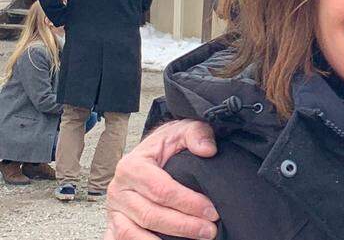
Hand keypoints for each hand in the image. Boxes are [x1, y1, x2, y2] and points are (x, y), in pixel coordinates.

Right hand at [105, 120, 218, 239]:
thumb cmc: (167, 144)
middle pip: (150, 215)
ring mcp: (114, 209)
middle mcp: (118, 189)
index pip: (162, 190)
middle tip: (209, 231)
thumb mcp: (182, 130)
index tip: (212, 211)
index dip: (189, 203)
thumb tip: (208, 150)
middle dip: (183, 226)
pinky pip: (120, 239)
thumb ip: (197, 133)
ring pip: (132, 232)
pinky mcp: (114, 222)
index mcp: (132, 166)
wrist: (150, 152)